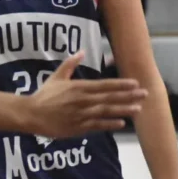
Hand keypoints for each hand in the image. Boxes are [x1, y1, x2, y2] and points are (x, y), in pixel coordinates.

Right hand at [24, 52, 147, 138]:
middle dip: (129, 96)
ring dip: (123, 110)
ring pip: (106, 111)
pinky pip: (97, 125)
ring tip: (138, 109)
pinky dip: (110, 124)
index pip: (104, 85)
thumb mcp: (56, 76)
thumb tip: (82, 51)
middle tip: (145, 94)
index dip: (121, 84)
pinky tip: (121, 123)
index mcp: (79, 87)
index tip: (135, 83)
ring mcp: (82, 114)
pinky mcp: (78, 127)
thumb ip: (70, 64)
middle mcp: (83, 100)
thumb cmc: (44, 95)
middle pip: (110, 97)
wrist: (32, 114)